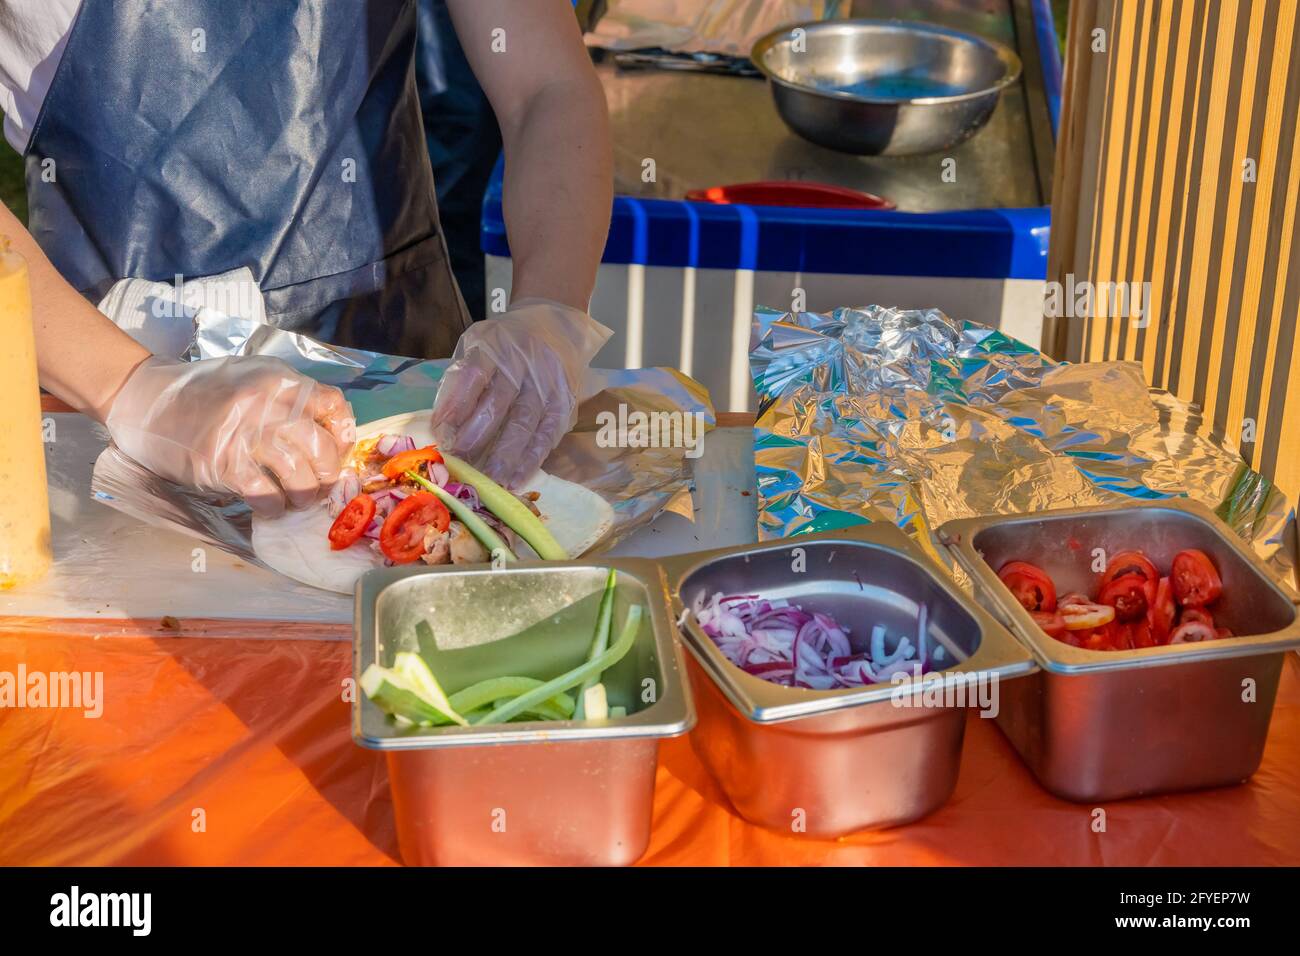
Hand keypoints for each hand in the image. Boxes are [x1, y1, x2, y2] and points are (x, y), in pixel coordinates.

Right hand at [105, 356, 355, 516]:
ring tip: (297, 499)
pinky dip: (274, 506)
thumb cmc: (202, 391)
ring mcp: (244, 435)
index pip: (333, 406)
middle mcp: (267, 405)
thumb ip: (290, 397)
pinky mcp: (221, 464)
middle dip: (328, 474)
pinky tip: (269, 506)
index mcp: (279, 380)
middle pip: (322, 448)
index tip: (338, 452)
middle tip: (321, 484)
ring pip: (299, 475)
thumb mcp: (252, 376)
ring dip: (304, 495)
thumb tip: (331, 430)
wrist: (144, 399)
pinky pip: (265, 494)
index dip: (342, 435)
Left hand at [430, 298, 610, 486]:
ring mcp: (547, 384)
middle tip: (458, 461)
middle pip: (500, 402)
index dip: (457, 404)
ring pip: (525, 423)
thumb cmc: (505, 344)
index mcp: (496, 343)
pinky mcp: (563, 404)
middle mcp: (524, 363)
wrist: (555, 326)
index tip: (440, 430)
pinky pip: (547, 436)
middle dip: (476, 435)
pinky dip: (531, 460)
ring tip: (487, 480)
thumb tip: (444, 425)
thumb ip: (461, 377)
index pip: (475, 374)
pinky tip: (515, 479)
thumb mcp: (478, 345)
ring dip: (504, 456)